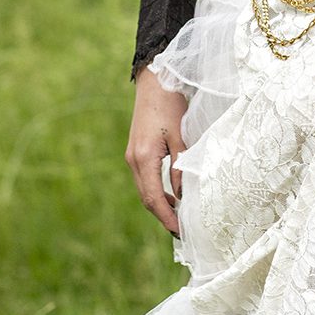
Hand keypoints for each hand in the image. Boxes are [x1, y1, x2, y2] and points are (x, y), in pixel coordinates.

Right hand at [126, 67, 187, 236]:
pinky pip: (144, 179)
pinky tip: (171, 195)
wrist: (154, 82)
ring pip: (144, 190)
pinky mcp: (135, 151)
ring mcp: (132, 156)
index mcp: (144, 158)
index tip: (180, 231)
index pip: (154, 198)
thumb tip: (182, 194)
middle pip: (146, 198)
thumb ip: (180, 167)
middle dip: (163, 216)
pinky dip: (156, 191)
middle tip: (181, 231)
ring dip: (159, 205)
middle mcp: (134, 160)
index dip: (166, 218)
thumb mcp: (181, 137)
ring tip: (178, 217)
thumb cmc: (170, 106)